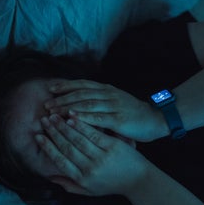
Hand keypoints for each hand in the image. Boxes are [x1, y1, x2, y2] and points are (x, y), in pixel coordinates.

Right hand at [35, 113, 151, 195]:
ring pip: (78, 139)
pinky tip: (73, 116)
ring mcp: (102, 157)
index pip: (60, 161)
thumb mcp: (90, 190)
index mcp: (82, 179)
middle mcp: (90, 168)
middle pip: (67, 148)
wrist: (138, 181)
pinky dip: (82, 125)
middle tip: (44, 120)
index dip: (48, 148)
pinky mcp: (113, 147)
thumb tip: (50, 177)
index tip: (38, 137)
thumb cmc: (113, 185)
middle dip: (53, 133)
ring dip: (64, 126)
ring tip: (54, 115)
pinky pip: (94, 134)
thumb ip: (70, 184)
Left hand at [44, 80, 167, 141]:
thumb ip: (101, 103)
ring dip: (68, 107)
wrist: (157, 119)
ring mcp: (114, 106)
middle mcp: (109, 95)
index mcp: (108, 90)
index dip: (66, 86)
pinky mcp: (119, 119)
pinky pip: (98, 117)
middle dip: (62, 98)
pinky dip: (83, 117)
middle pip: (81, 93)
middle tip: (46, 104)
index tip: (51, 89)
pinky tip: (71, 118)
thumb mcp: (117, 104)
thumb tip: (81, 106)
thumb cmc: (135, 115)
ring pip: (86, 104)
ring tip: (53, 111)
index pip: (83, 85)